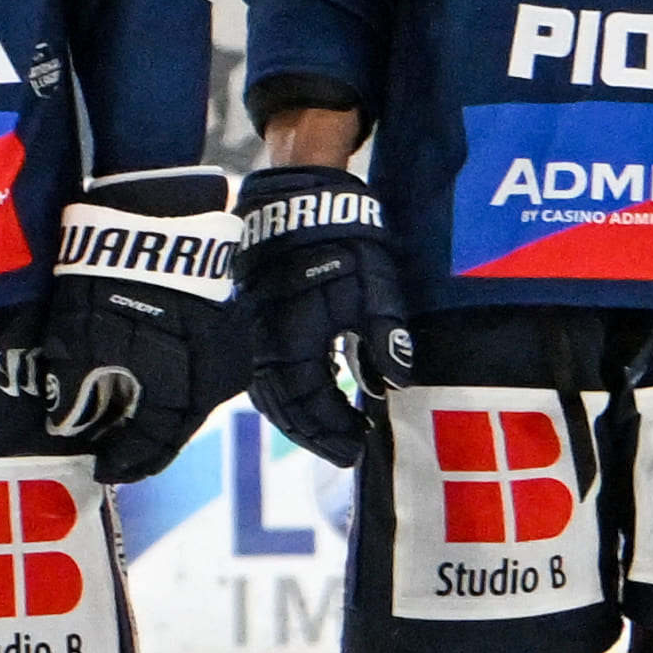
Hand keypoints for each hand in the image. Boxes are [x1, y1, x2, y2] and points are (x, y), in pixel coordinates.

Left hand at [30, 166, 241, 476]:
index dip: (123, 461)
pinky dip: (174, 383)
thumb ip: (74, 391)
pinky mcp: (227, 326)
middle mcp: (213, 383)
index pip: (151, 446)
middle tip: (114, 449)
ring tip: (127, 417)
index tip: (101, 468)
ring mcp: (227, 353)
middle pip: (176, 427)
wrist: (157, 215)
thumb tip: (68, 424)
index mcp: (180, 394)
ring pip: (191, 399)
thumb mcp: (80, 340)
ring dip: (160, 412)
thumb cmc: (111, 280)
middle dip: (143, 441)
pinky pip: (200, 371)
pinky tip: (150, 382)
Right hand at [233, 159, 401, 466]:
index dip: (333, 428)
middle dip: (313, 432)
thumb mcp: (373, 283)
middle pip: (283, 406)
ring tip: (325, 433)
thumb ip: (385, 333)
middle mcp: (266, 341)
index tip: (359, 444)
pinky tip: (305, 397)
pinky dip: (283, 395)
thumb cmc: (341, 241)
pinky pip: (263, 372)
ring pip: (268, 392)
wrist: (297, 200)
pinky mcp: (255, 321)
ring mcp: (255, 331)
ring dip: (296, 418)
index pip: (309, 402)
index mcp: (294, 337)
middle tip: (344, 452)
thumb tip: (398, 380)